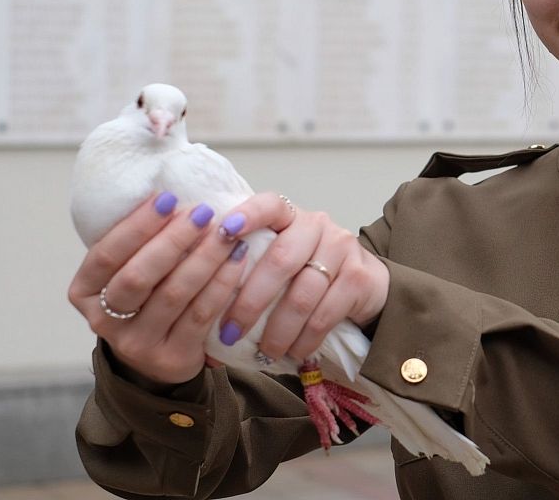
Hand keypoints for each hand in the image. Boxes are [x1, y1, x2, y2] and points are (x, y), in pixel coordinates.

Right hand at [67, 192, 249, 384]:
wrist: (157, 356)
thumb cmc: (146, 295)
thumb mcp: (127, 269)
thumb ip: (138, 240)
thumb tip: (169, 189)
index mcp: (84, 292)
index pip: (106, 255)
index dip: (137, 226)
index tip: (167, 198)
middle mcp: (103, 321)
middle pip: (138, 276)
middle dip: (173, 240)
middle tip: (203, 213)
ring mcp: (136, 344)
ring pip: (174, 294)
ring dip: (205, 258)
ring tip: (227, 232)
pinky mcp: (171, 357)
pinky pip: (201, 314)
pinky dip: (222, 283)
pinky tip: (238, 259)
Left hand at [221, 192, 388, 361]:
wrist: (364, 284)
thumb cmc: (306, 273)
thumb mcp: (278, 260)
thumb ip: (245, 270)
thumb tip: (195, 307)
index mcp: (289, 215)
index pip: (268, 204)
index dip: (247, 215)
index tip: (223, 232)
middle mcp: (317, 225)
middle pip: (281, 259)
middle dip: (251, 301)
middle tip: (230, 333)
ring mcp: (341, 249)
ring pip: (302, 294)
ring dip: (278, 330)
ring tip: (263, 353)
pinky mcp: (358, 277)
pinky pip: (325, 314)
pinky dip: (304, 340)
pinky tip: (293, 353)